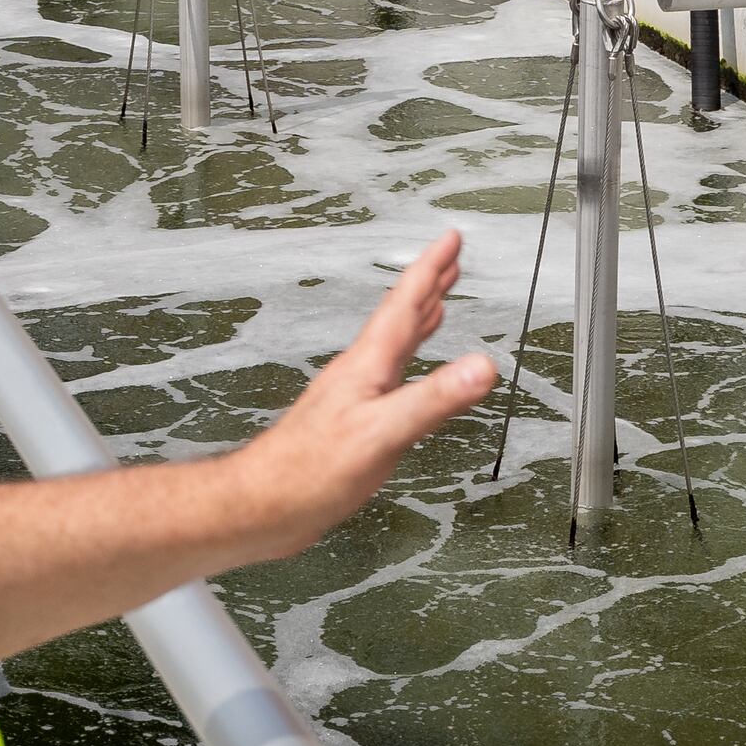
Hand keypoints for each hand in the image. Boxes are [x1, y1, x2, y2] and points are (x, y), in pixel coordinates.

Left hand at [224, 231, 496, 560]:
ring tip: (439, 302)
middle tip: (451, 259)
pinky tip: (408, 373)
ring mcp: (354, 397)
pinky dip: (408, 362)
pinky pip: (389, 378)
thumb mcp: (382, 433)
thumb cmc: (310, 471)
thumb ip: (433, 398)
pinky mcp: (351, 424)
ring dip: (419, 320)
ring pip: (394, 346)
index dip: (430, 270)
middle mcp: (360, 374)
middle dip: (428, 285)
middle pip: (401, 318)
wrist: (263, 506)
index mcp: (368, 366)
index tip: (450, 240)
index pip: (405, 306)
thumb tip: (482, 366)